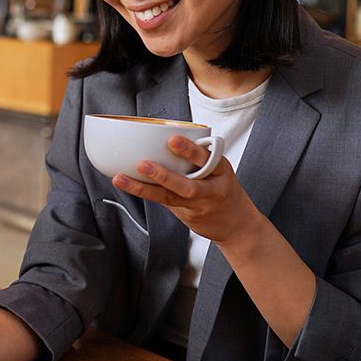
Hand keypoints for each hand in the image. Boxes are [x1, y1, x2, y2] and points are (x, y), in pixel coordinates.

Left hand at [113, 135, 263, 244]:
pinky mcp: (187, 216)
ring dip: (143, 188)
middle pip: (187, 185)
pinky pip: (163, 202)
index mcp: (220, 170)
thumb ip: (198, 156)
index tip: (172, 139)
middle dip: (164, 176)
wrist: (238, 224)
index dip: (190, 150)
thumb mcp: (219, 168)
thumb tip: (165, 136)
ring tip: (122, 179)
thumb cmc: (222, 188)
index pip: (207, 158)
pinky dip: (145, 193)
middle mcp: (210, 190)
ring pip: (169, 197)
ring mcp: (198, 206)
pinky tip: (128, 185)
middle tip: (143, 164)